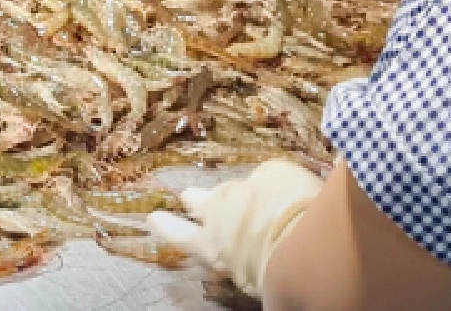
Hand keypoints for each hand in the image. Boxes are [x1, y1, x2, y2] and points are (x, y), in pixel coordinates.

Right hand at [149, 159, 322, 297]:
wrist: (296, 241)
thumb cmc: (269, 273)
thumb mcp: (247, 277)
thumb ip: (239, 261)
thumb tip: (244, 261)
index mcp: (212, 247)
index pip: (183, 237)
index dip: (168, 228)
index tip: (154, 218)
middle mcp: (220, 214)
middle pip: (205, 203)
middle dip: (198, 200)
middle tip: (189, 195)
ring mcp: (246, 189)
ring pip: (236, 187)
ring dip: (237, 191)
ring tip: (240, 190)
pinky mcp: (272, 173)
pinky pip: (271, 176)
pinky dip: (277, 183)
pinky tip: (291, 187)